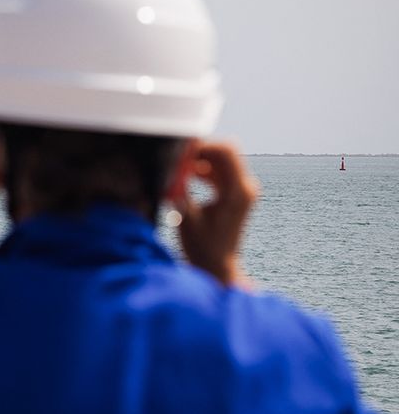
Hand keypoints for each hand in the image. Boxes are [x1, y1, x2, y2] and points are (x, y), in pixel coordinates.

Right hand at [176, 142, 257, 287]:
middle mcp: (245, 187)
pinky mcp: (235, 193)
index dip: (201, 147)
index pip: (224, 152)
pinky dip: (203, 170)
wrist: (217, 266)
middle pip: (224, 153)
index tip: (179, 152)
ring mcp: (242, 190)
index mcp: (238, 192)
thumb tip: (168, 165)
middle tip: (176, 160)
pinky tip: (186, 178)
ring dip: (199, 161)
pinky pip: (219, 172)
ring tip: (177, 171)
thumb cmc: (202, 247)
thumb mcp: (186, 216)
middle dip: (199, 152)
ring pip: (220, 161)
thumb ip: (179, 187)